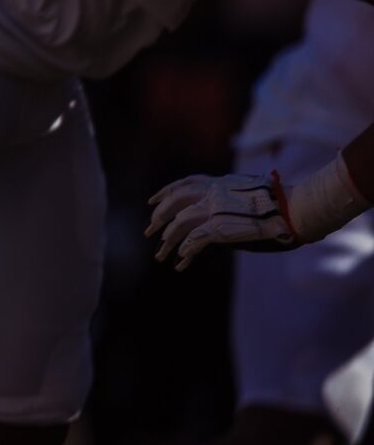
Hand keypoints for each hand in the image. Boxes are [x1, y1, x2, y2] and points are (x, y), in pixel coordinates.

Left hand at [147, 171, 299, 268]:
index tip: (152, 202)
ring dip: (169, 241)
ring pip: (180, 224)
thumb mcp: (248, 193)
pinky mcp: (221, 228)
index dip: (165, 193)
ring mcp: (215, 210)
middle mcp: (212, 193)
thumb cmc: (280, 203)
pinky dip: (187, 252)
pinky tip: (181, 262)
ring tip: (161, 254)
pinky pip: (195, 241)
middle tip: (150, 232)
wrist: (295, 208)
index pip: (184, 184)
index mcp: (219, 183)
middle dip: (159, 218)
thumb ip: (229, 199)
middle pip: (174, 203)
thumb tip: (220, 211)